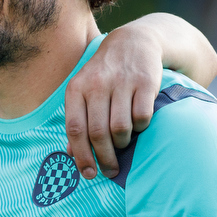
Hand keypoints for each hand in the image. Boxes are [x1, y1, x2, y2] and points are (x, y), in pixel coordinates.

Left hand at [64, 24, 161, 179]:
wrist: (134, 42)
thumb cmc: (104, 74)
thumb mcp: (84, 91)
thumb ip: (77, 120)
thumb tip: (71, 155)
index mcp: (77, 88)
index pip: (75, 129)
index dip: (82, 156)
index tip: (89, 174)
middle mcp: (97, 84)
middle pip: (99, 133)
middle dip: (105, 158)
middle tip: (110, 171)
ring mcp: (122, 82)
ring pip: (121, 128)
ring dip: (123, 144)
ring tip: (124, 144)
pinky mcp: (145, 82)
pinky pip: (142, 117)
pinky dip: (140, 127)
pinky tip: (138, 125)